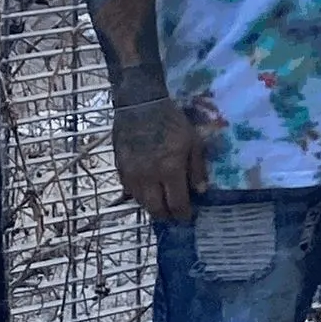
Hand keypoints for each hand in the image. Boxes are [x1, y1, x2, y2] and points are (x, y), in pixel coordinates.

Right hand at [114, 87, 218, 220]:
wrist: (140, 105)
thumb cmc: (171, 121)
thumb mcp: (193, 142)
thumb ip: (197, 169)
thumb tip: (200, 191)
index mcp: (170, 170)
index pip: (176, 204)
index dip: (183, 215)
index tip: (187, 216)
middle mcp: (148, 177)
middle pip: (156, 209)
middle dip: (166, 215)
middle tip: (173, 214)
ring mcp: (131, 174)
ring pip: (140, 203)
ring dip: (152, 206)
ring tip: (161, 203)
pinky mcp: (119, 168)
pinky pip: (128, 190)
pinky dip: (139, 195)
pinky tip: (147, 190)